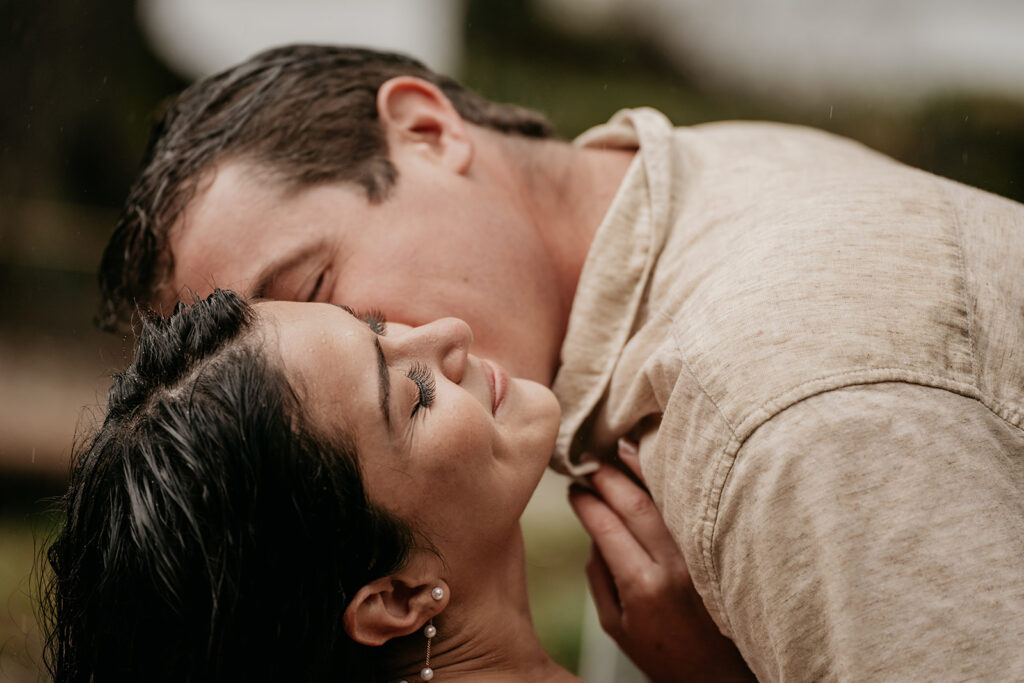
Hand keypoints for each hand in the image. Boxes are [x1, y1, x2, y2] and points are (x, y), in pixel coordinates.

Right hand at [569, 440, 754, 682]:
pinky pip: (688, 504)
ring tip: (617, 446)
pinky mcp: (718, 549)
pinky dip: (668, 481)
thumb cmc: (662, 654)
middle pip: (634, 503)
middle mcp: (674, 565)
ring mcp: (700, 555)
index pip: (607, 526)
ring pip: (666, 496)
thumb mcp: (615, 626)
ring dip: (638, 466)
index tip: (573, 489)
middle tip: (587, 463)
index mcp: (643, 586)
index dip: (586, 502)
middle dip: (606, 477)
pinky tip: (655, 462)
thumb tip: (593, 531)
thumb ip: (599, 576)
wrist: (717, 675)